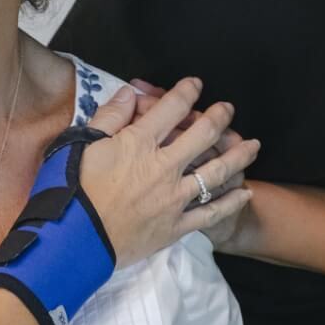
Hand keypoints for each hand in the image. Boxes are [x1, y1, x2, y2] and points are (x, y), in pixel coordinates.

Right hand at [81, 77, 259, 267]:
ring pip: (216, 172)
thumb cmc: (71, 189)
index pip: (171, 108)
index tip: (196, 84)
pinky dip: (231, 202)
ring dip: (238, 156)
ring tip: (253, 145)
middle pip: (203, 135)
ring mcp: (173, 199)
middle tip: (228, 109)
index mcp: (139, 143)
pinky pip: (211, 213)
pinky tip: (245, 192)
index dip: (187, 91)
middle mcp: (163, 167)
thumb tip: (129, 93)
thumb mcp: (80, 144)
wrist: (73, 240)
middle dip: (220, 117)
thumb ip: (109, 117)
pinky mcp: (176, 227)